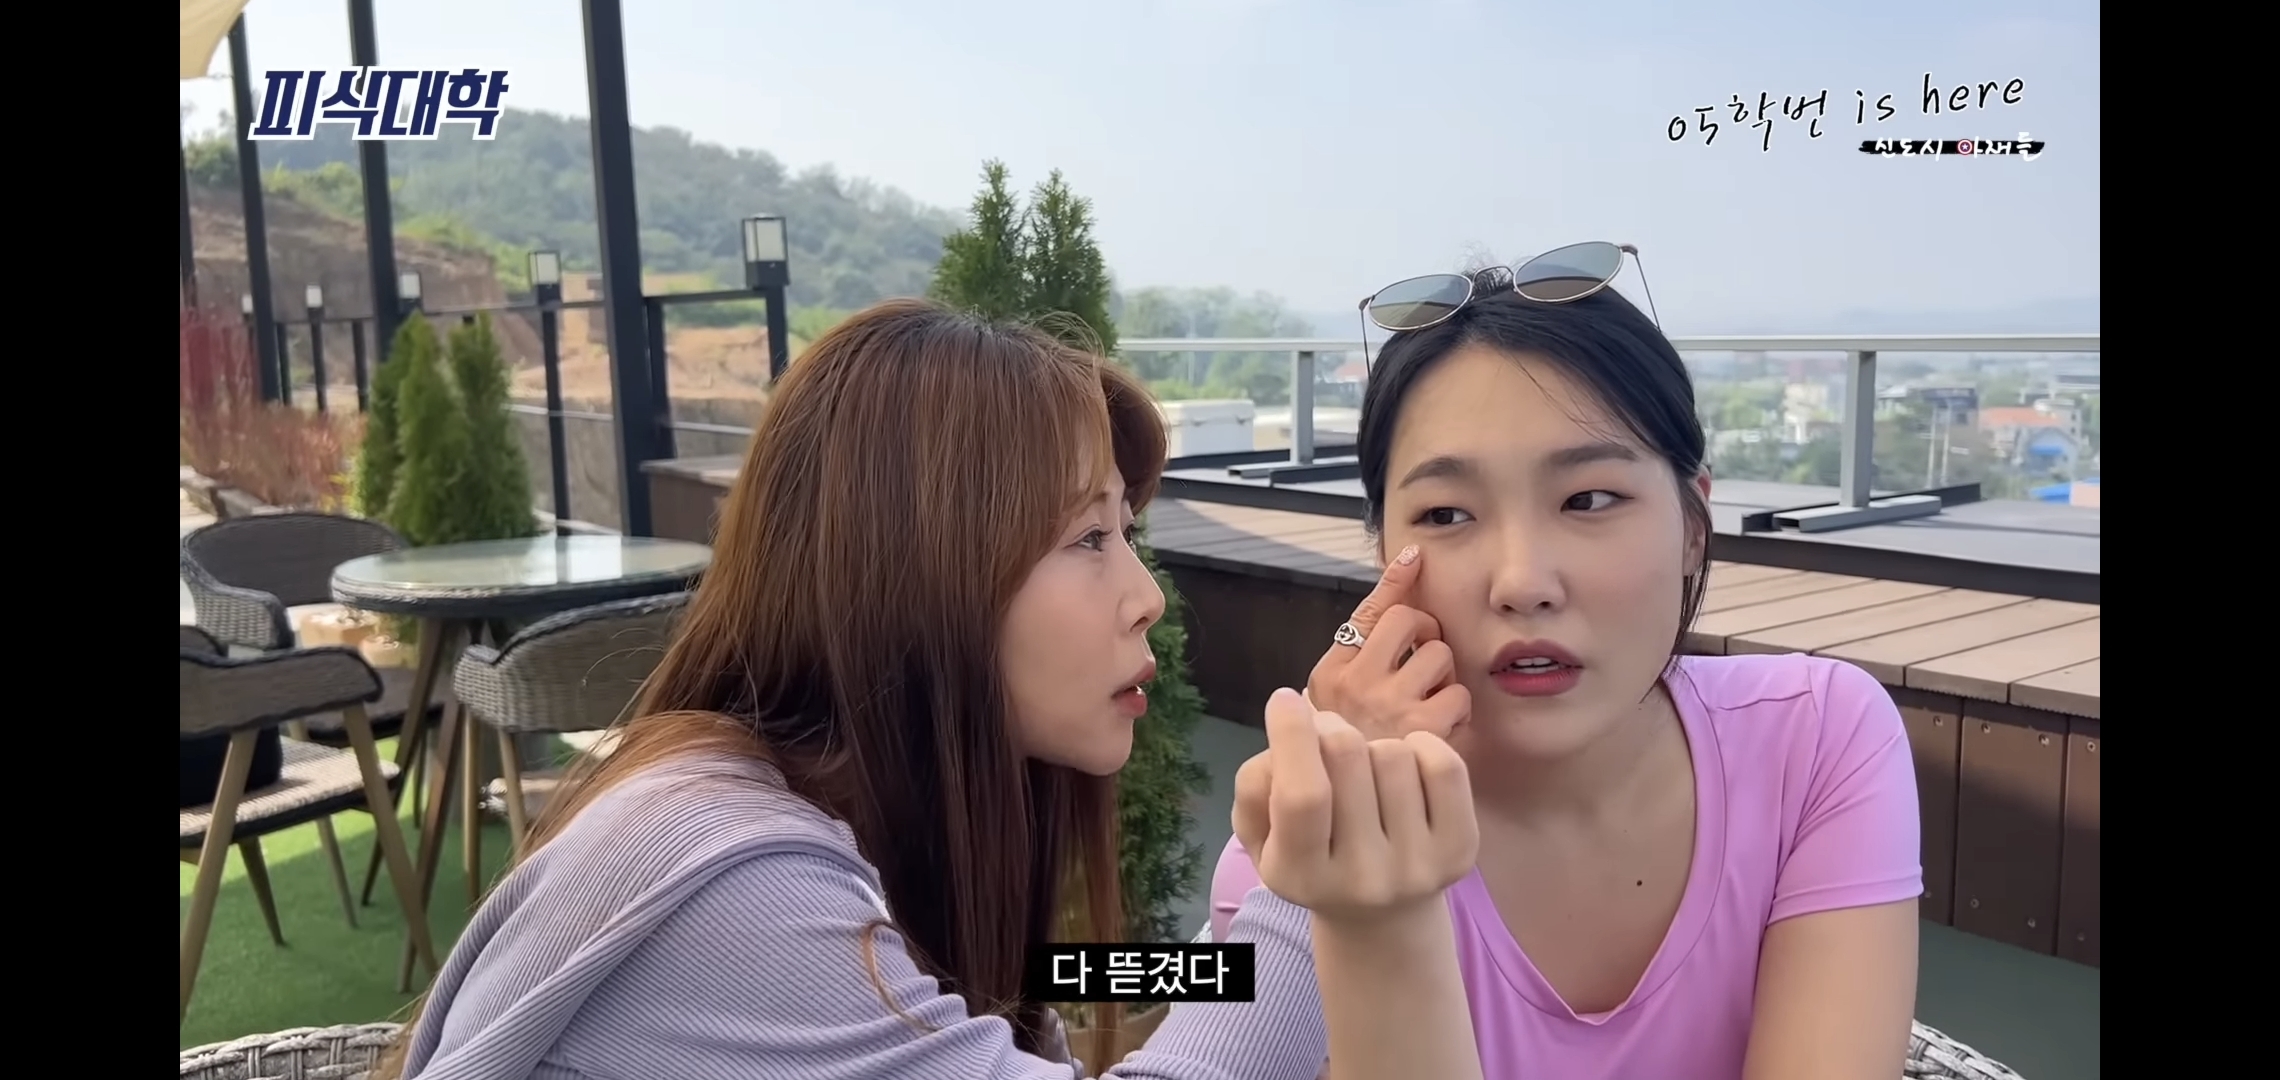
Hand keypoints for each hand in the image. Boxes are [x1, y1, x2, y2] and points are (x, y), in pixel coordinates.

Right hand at [1231, 688, 1477, 923]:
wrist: (1381, 915)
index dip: (1292, 735)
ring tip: (1366, 772)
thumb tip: (1288, 730)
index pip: (1303, 795)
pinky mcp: (1460, 850)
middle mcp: (1364, 879)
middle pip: (1348, 757)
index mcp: (1303, 875)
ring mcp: (1418, 866)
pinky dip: (1422, 745)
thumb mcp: (1262, 837)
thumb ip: (1255, 786)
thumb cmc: (1312, 859)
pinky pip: (1445, 764)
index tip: (1284, 699)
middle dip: (1329, 728)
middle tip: (1325, 737)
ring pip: (1394, 753)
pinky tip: (1407, 766)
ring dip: (1373, 746)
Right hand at [1307, 545, 1470, 739]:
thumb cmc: (1350, 746)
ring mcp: (1388, 706)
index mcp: (1331, 671)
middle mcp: (1355, 682)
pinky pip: (1459, 695)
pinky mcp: (1421, 731)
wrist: (1342, 813)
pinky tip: (1440, 730)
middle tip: (1421, 668)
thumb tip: (1407, 559)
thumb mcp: (1337, 695)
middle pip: (1412, 620)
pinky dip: (1457, 711)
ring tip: (1429, 702)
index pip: (1370, 609)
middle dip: (1426, 637)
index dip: (1398, 580)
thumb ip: (1364, 640)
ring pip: (1441, 655)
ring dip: (1444, 676)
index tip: (1418, 557)